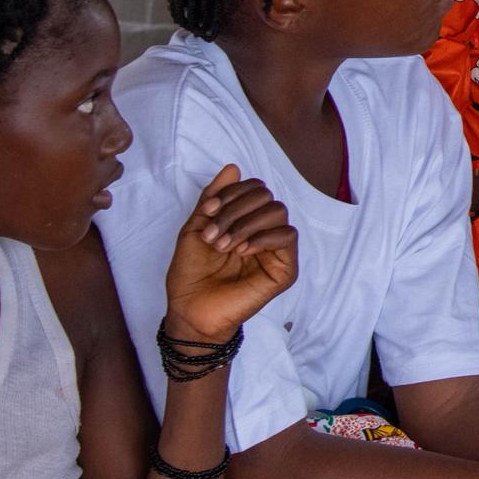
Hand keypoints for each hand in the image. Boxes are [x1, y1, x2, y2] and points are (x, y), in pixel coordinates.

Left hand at [162, 165, 297, 341]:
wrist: (190, 310)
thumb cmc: (190, 275)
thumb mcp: (196, 228)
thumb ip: (213, 198)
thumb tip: (232, 168)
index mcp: (244, 221)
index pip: (255, 188)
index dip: (233, 193)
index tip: (209, 211)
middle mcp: (262, 232)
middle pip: (266, 196)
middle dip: (236, 209)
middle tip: (214, 234)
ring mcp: (275, 250)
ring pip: (278, 212)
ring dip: (247, 223)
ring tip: (225, 245)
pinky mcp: (284, 269)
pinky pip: (288, 237)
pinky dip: (263, 237)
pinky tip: (243, 250)